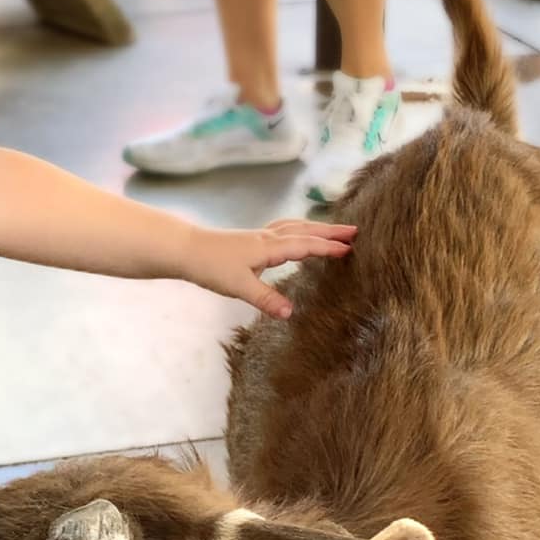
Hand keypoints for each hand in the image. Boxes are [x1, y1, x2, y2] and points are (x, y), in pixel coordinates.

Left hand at [179, 219, 356, 319]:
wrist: (185, 250)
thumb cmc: (210, 266)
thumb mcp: (239, 287)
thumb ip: (266, 299)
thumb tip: (290, 313)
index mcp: (269, 247)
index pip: (306, 245)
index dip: (328, 247)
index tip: (350, 248)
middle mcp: (267, 237)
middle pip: (305, 230)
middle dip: (330, 230)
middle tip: (354, 230)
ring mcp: (259, 236)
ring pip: (294, 226)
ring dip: (316, 227)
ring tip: (333, 229)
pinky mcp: (251, 240)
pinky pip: (283, 229)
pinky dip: (298, 228)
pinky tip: (296, 235)